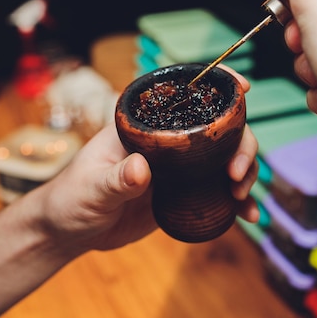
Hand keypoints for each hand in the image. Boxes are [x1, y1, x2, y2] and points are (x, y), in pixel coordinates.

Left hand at [35, 71, 258, 253]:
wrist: (69, 231)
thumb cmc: (71, 198)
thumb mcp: (91, 188)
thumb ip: (115, 180)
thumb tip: (141, 169)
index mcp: (141, 127)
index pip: (181, 96)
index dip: (216, 86)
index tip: (243, 89)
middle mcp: (163, 142)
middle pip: (215, 130)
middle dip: (241, 144)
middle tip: (236, 174)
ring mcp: (176, 169)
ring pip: (222, 159)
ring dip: (243, 172)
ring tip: (242, 196)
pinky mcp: (180, 195)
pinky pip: (215, 193)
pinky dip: (234, 204)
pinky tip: (247, 217)